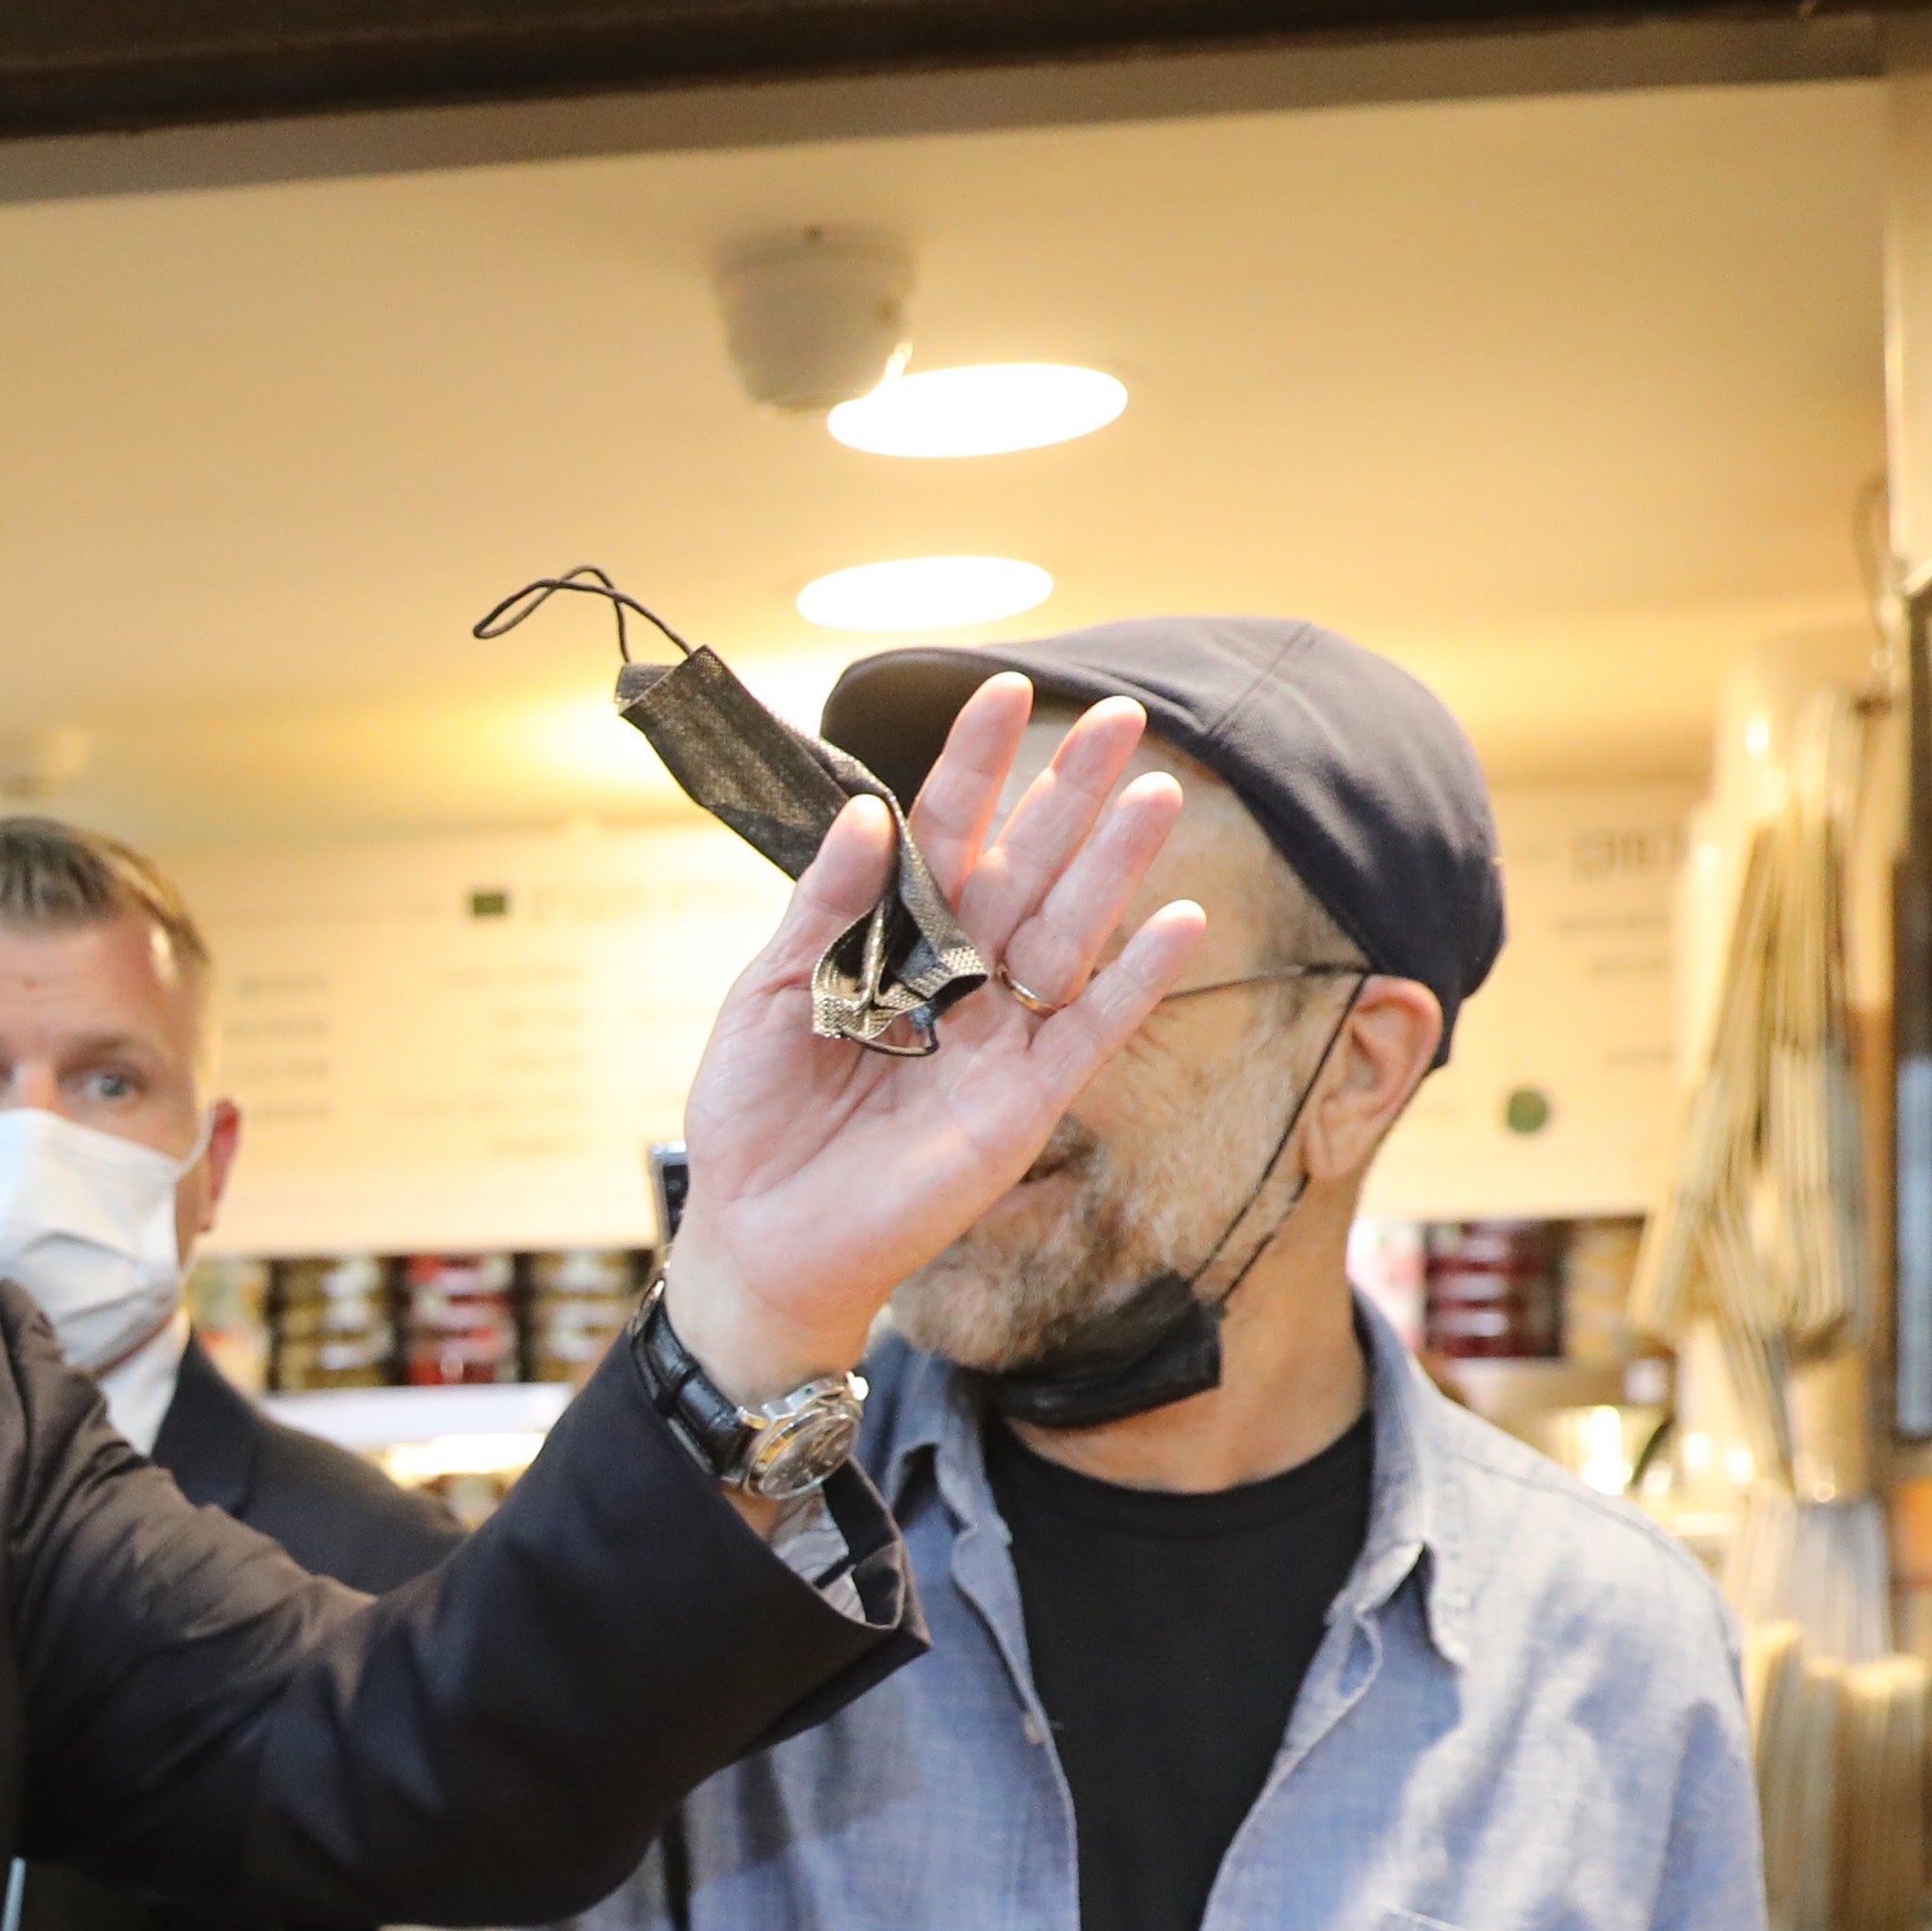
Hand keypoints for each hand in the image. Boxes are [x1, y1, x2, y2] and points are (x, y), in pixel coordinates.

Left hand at [660, 673, 1205, 1396]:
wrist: (759, 1238)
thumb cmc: (753, 1118)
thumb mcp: (768, 997)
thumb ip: (823, 910)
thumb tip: (868, 815)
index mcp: (887, 942)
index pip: (941, 836)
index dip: (972, 768)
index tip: (1003, 692)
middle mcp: (953, 978)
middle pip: (1023, 869)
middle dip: (1066, 795)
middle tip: (1120, 717)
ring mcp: (996, 1037)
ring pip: (1066, 935)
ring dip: (1112, 867)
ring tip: (1154, 794)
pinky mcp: (1022, 1103)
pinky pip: (1089, 1031)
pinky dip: (1135, 980)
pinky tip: (1178, 920)